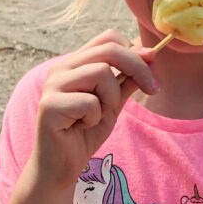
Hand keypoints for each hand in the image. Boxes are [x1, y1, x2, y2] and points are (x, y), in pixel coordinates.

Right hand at [32, 29, 158, 189]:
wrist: (62, 166)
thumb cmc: (86, 132)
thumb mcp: (114, 101)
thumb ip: (128, 78)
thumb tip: (151, 54)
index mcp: (75, 63)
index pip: (109, 37)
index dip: (135, 50)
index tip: (152, 71)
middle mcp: (61, 68)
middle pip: (109, 49)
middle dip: (138, 68)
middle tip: (153, 89)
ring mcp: (52, 85)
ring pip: (102, 73)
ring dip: (111, 99)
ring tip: (98, 115)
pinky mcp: (49, 105)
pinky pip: (90, 102)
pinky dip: (95, 117)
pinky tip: (82, 127)